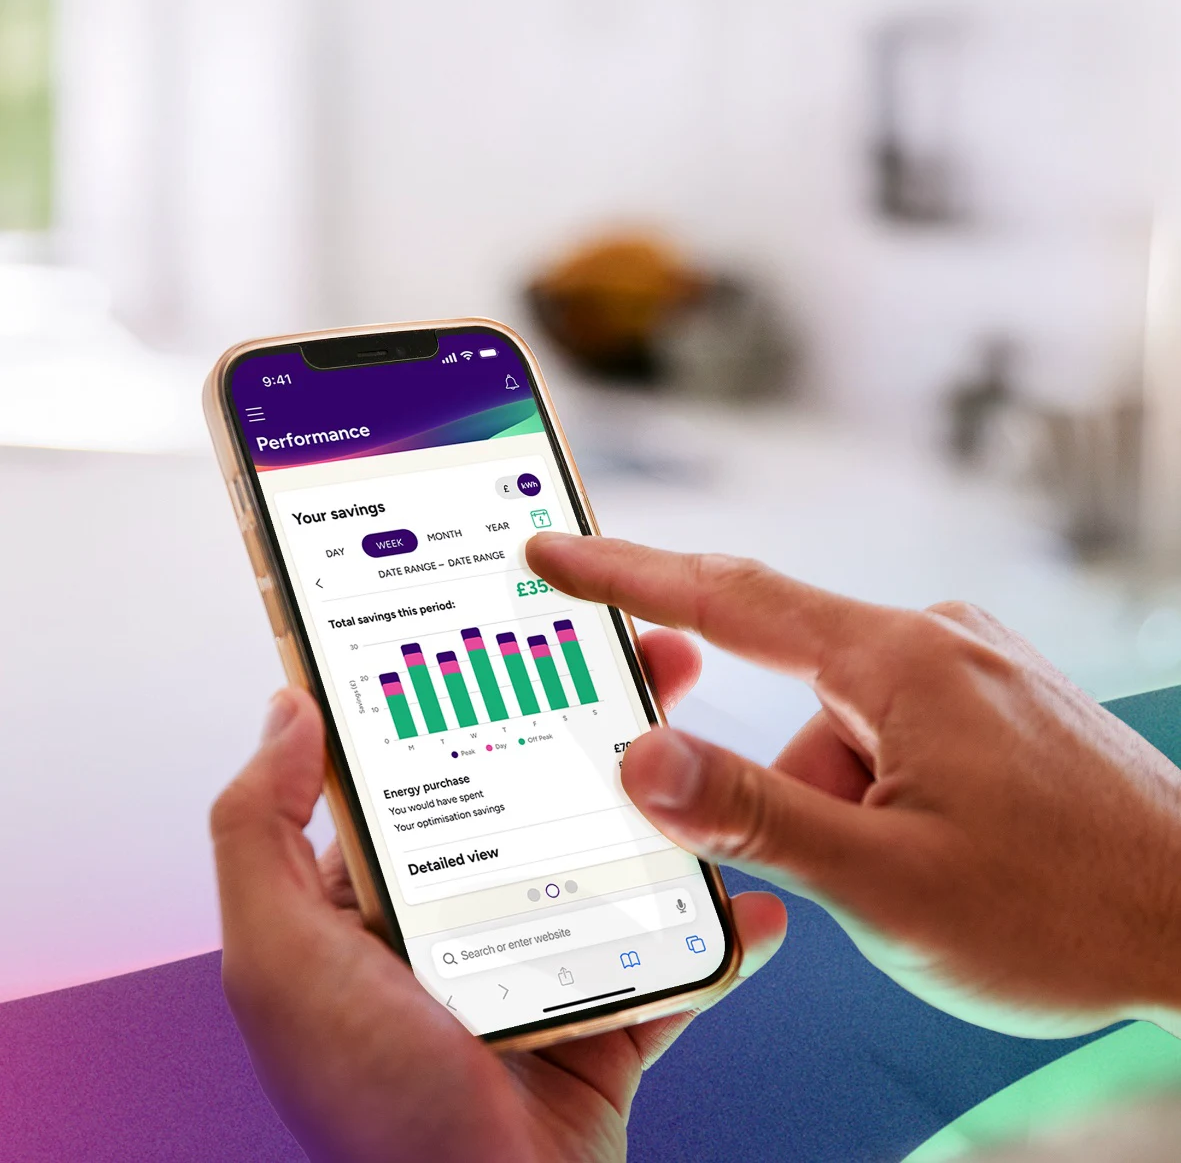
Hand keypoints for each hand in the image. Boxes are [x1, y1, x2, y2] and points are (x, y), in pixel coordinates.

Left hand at [211, 631, 784, 1162]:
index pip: (419, 761)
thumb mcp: (278, 961)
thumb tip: (286, 706)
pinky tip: (750, 897)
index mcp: (372, 900)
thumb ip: (257, 832)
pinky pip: (674, 963)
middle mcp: (454, 924)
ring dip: (666, 801)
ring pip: (613, 855)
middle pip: (535, 789)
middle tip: (648, 659)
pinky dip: (719, 934)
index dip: (466, 683)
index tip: (518, 617)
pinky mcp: (608, 1022)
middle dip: (594, 719)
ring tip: (708, 750)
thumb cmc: (372, 1112)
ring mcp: (538, 969)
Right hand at [526, 532, 1180, 1038]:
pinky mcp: (1004, 705)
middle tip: (848, 871)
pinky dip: (892, 803)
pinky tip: (954, 868)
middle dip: (788, 789)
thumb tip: (640, 758)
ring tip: (929, 892)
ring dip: (849, 812)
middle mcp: (938, 638)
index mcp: (898, 658)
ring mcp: (978, 668)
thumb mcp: (886, 883)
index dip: (624, 574)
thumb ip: (753, 814)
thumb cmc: (1065, 912)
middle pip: (794, 695)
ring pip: (850, 732)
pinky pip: (903, 739)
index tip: (549, 552)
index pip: (728, 595)